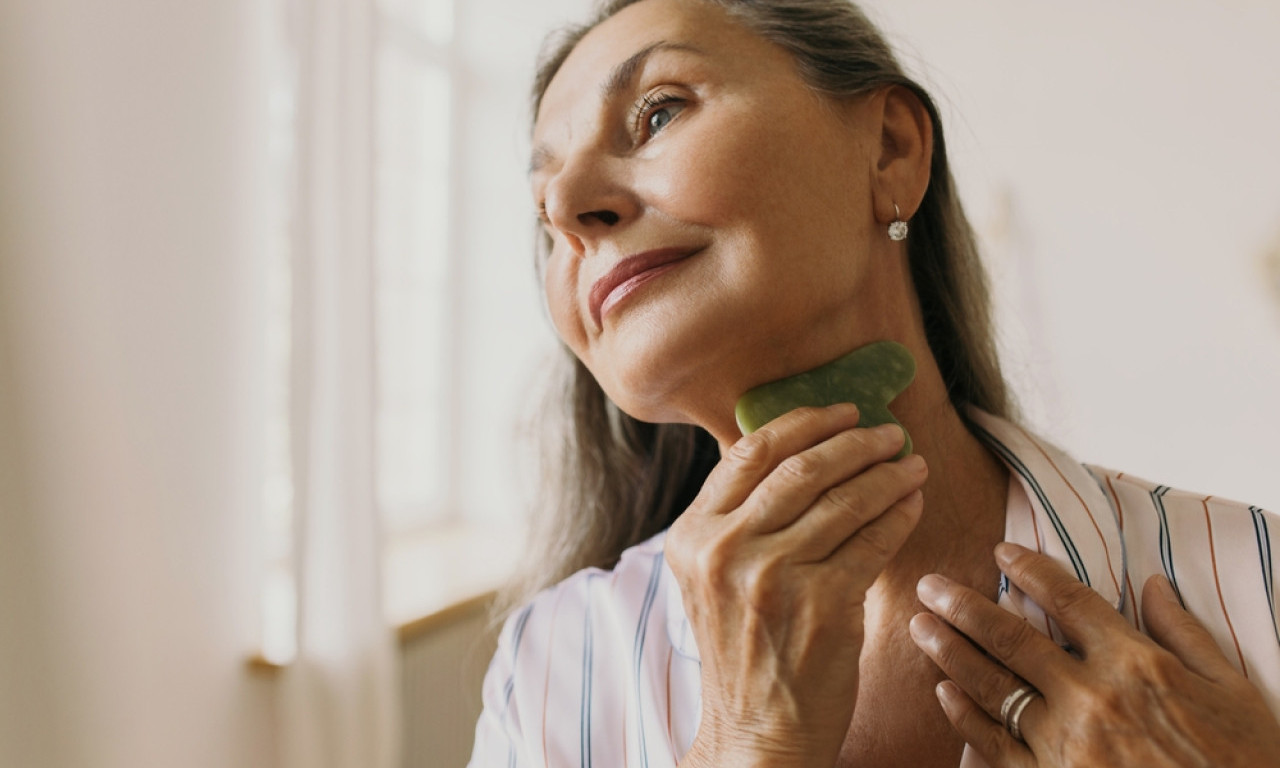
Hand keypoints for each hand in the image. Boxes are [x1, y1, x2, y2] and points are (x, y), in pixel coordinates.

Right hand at [666, 404, 926, 767]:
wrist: (754, 733)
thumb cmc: (743, 651)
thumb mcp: (713, 578)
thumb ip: (740, 519)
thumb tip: (800, 451)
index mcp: (692, 535)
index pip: (750, 453)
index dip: (804, 422)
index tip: (843, 411)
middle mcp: (725, 549)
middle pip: (802, 468)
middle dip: (855, 441)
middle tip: (889, 432)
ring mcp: (772, 576)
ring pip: (843, 500)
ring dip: (887, 474)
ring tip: (911, 463)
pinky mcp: (822, 604)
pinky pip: (872, 542)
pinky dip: (898, 515)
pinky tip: (913, 503)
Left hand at [910, 542, 1279, 767]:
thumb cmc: (1246, 763)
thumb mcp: (1234, 690)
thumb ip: (1186, 633)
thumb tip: (1153, 583)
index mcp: (1135, 663)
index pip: (1069, 601)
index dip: (1029, 570)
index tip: (999, 552)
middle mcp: (1092, 697)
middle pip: (1011, 638)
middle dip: (963, 607)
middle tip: (928, 584)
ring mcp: (1066, 743)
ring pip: (993, 687)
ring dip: (950, 652)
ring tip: (920, 626)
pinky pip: (995, 745)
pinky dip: (966, 717)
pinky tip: (945, 693)